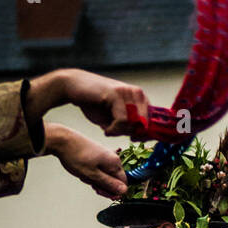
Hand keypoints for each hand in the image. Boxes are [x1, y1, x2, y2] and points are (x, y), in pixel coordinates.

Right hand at [27, 69, 148, 135]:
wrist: (74, 88)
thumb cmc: (95, 104)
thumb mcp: (116, 118)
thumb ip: (130, 126)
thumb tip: (143, 137)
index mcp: (140, 98)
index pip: (153, 121)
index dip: (145, 134)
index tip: (133, 139)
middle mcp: (137, 93)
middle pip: (145, 125)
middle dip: (132, 134)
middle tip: (117, 133)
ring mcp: (127, 92)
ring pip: (134, 123)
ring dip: (121, 132)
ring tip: (109, 130)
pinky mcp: (115, 93)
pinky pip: (122, 120)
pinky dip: (114, 130)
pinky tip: (106, 129)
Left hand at [44, 125, 127, 197]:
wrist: (62, 140)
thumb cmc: (76, 155)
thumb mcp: (93, 175)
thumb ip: (109, 184)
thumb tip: (124, 191)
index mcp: (115, 162)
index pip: (123, 183)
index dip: (114, 192)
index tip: (103, 193)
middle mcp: (112, 158)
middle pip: (114, 180)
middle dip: (103, 186)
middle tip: (91, 184)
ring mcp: (105, 156)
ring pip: (105, 176)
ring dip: (95, 180)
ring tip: (84, 175)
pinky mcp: (97, 156)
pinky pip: (99, 170)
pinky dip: (92, 174)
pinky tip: (84, 171)